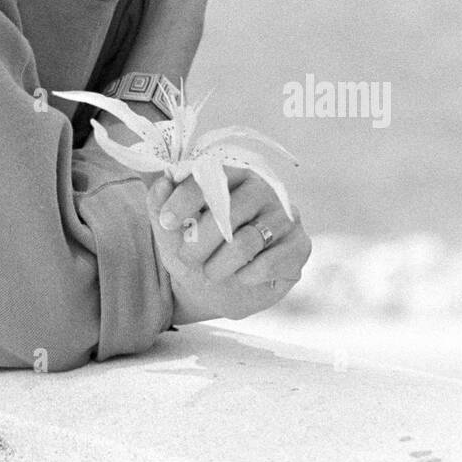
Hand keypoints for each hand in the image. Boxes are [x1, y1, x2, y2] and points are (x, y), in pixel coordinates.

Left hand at [145, 169, 311, 322]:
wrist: (219, 288)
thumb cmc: (195, 249)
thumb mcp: (170, 231)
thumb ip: (161, 204)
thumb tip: (162, 183)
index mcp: (232, 173)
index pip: (210, 176)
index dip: (185, 198)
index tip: (166, 222)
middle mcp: (264, 188)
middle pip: (229, 212)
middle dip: (200, 241)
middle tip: (187, 258)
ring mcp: (286, 216)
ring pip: (245, 243)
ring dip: (219, 265)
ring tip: (210, 272)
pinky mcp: (300, 245)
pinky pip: (269, 263)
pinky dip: (246, 276)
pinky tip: (240, 277)